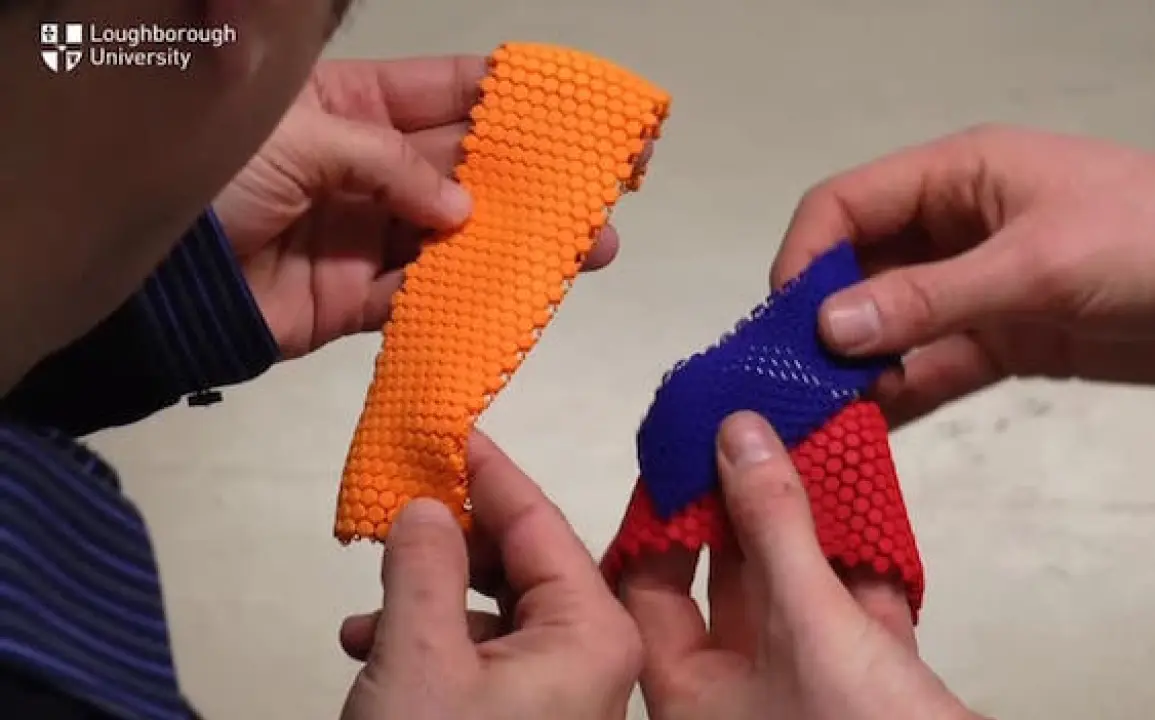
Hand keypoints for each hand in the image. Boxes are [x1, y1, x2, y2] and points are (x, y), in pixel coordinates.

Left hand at [213, 56, 625, 358]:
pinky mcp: (357, 300)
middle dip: (538, 177)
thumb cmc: (218, 176)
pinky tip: (525, 292)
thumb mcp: (304, 136)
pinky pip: (424, 296)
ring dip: (523, 242)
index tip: (579, 112)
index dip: (516, 101)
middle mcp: (369, 166)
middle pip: (468, 168)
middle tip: (608, 187)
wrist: (152, 278)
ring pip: (460, 236)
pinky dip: (470, 296)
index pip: (449, 94)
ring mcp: (366, 235)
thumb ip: (391, 165)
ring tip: (590, 246)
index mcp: (353, 104)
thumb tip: (463, 214)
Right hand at [337, 432, 641, 719]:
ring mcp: (567, 693)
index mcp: (592, 632)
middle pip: (522, 563)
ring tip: (367, 611)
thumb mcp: (420, 658)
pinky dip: (435, 644)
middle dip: (451, 541)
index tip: (445, 428)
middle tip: (393, 511)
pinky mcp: (534, 719)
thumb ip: (424, 568)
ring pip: (498, 612)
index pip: (538, 520)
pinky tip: (372, 648)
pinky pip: (488, 658)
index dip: (487, 471)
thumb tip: (427, 506)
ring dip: (430, 599)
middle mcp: (594, 657)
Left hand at [619, 412, 979, 719]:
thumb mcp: (810, 621)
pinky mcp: (869, 694)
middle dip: (744, 509)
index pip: (648, 589)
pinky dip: (863, 563)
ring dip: (810, 528)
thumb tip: (736, 433)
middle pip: (727, 584)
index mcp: (692, 695)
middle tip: (751, 433)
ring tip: (809, 450)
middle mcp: (739, 697)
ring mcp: (807, 695)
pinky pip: (855, 613)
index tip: (684, 451)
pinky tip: (870, 507)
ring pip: (797, 593)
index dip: (662, 519)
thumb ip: (774, 526)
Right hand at [774, 125, 1154, 426]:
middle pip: (859, 271)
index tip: (780, 329)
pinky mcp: (1008, 341)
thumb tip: (823, 327)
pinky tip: (868, 433)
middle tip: (789, 389)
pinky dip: (902, 395)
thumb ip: (928, 299)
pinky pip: (935, 366)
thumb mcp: (1036, 265)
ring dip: (857, 368)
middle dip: (820, 324)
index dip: (802, 261)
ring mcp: (979, 289)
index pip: (845, 207)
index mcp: (957, 177)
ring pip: (892, 326)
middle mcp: (955, 229)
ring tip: (818, 422)